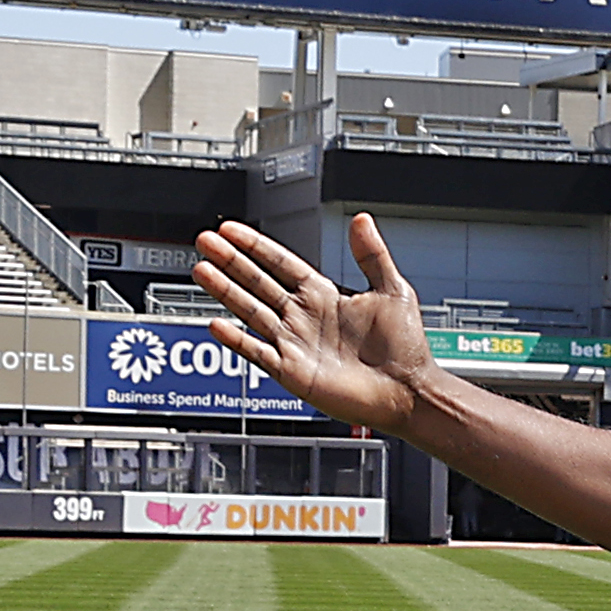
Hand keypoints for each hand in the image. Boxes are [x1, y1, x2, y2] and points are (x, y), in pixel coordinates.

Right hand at [200, 210, 438, 432]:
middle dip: (231, 262)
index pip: (280, 264)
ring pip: (251, 312)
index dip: (255, 246)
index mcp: (323, 296)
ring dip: (225, 292)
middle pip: (257, 283)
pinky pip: (258, 353)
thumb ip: (372, 255)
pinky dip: (237, 340)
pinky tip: (216, 323)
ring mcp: (295, 344)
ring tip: (201, 270)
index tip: (231, 230)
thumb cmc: (406, 347)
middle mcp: (304, 317)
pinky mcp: (293, 372)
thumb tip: (361, 219)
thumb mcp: (392, 289)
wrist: (409, 391)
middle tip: (205, 242)